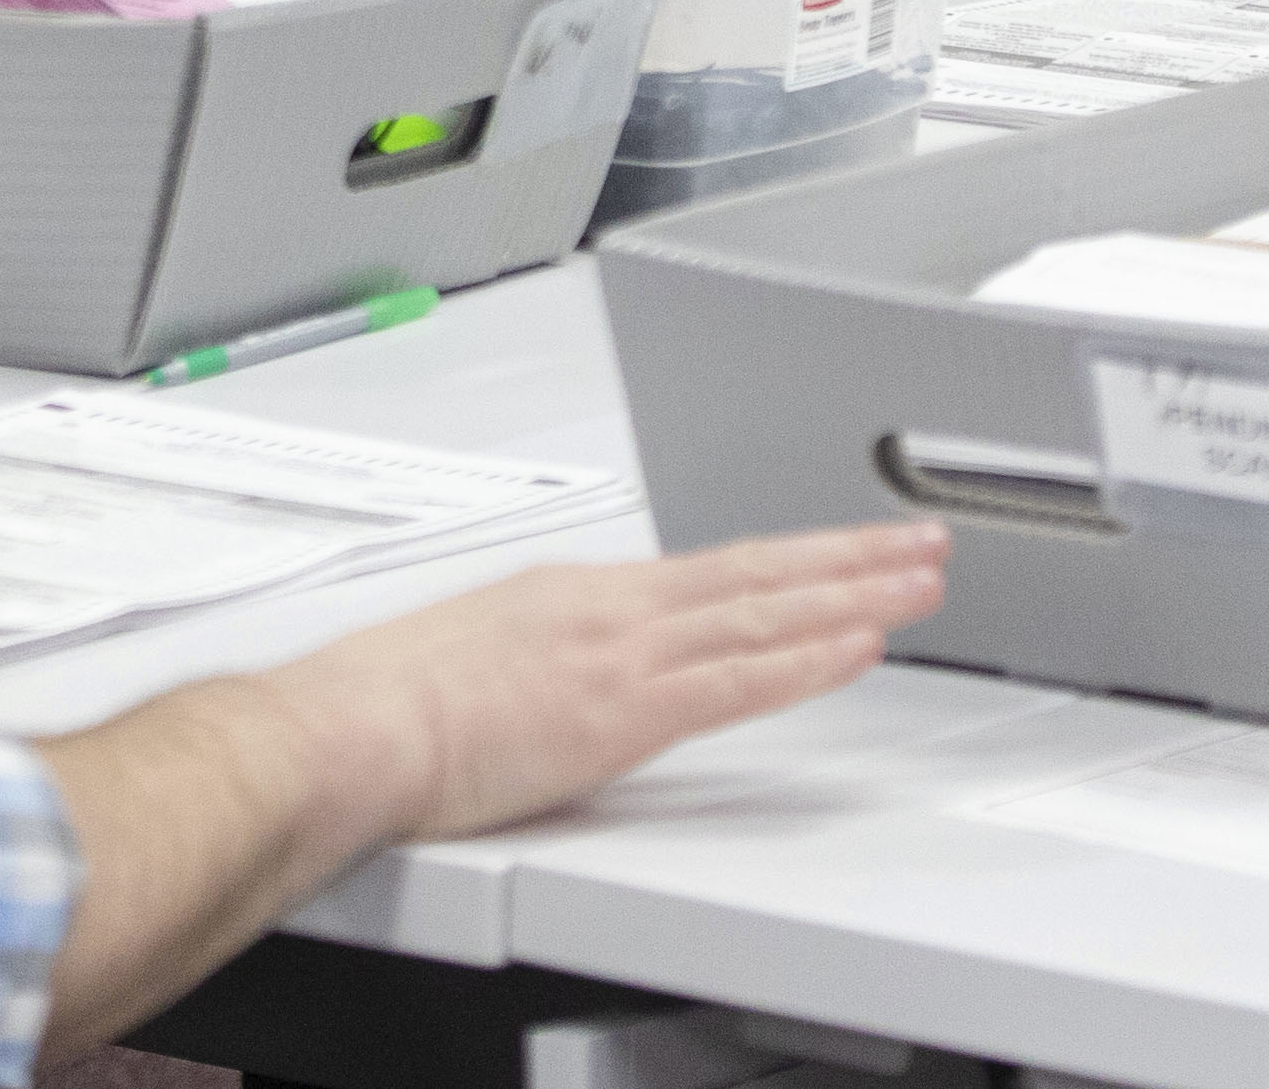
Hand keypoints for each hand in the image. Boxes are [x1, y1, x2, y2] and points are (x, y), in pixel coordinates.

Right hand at [35, 523, 946, 1049]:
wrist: (348, 727)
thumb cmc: (386, 701)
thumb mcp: (482, 647)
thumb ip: (544, 655)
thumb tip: (564, 671)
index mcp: (577, 593)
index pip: (710, 569)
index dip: (789, 559)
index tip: (844, 550)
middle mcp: (610, 608)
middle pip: (755, 572)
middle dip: (846, 556)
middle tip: (920, 542)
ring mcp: (619, 654)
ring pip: (763, 612)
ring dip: (852, 593)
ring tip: (920, 579)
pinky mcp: (620, 712)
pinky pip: (735, 680)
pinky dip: (805, 659)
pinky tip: (859, 647)